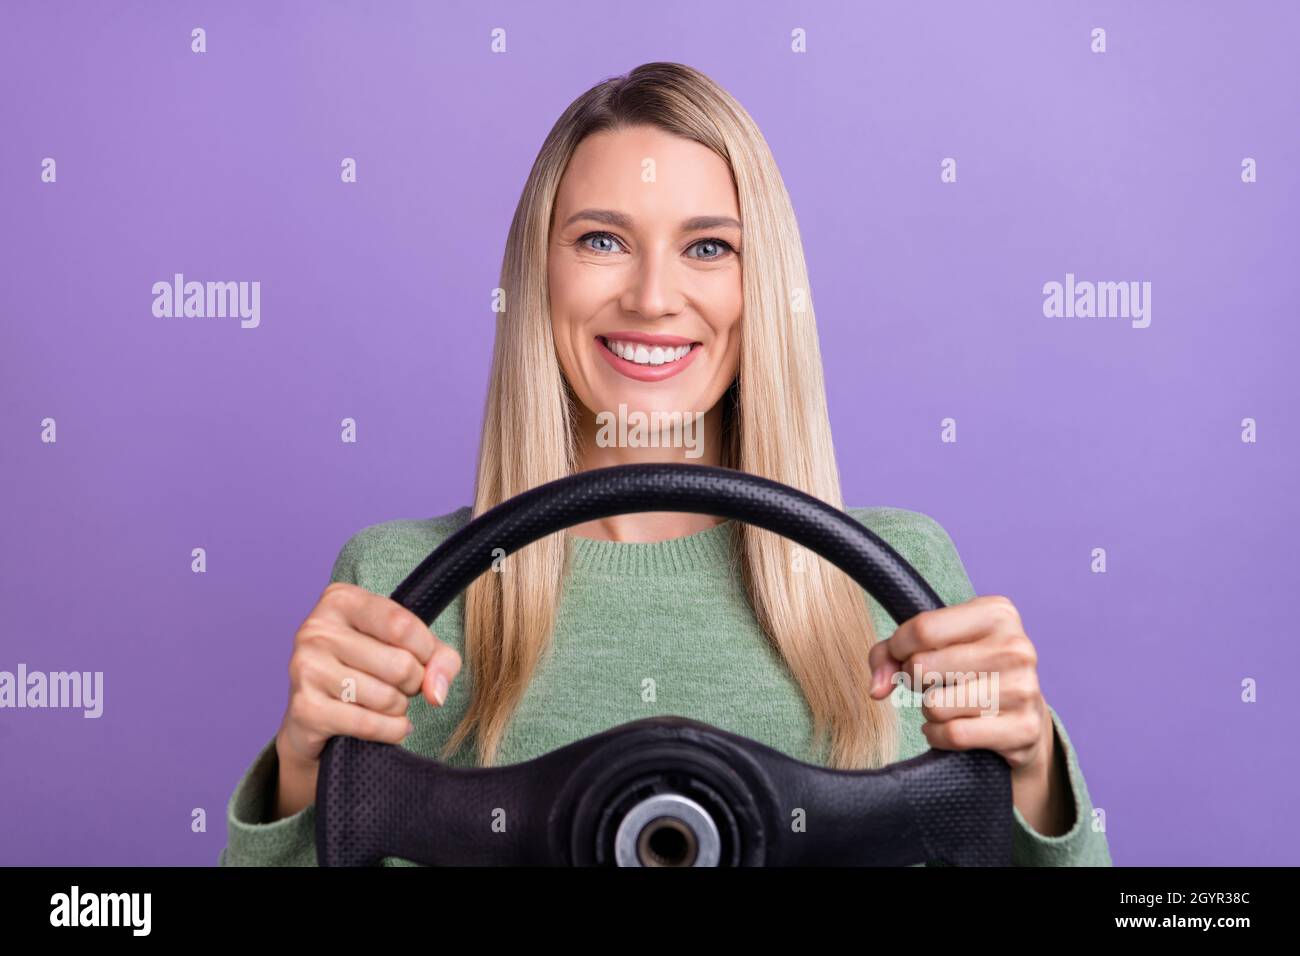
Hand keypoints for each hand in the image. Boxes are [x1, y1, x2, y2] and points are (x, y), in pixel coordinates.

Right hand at [271, 581, 462, 819]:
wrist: (315, 715)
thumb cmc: (368, 668)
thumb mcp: (410, 646)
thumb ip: (439, 658)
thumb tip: (436, 692)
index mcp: (341, 600)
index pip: (402, 625)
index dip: (427, 651)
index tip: (425, 660)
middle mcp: (317, 629)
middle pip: (399, 664)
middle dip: (414, 684)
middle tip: (404, 686)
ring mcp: (306, 668)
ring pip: (386, 698)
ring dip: (400, 709)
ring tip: (390, 703)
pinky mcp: (305, 708)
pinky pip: (368, 724)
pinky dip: (390, 731)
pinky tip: (389, 727)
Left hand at [867, 594, 1071, 835]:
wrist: (1023, 716)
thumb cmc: (967, 671)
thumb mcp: (932, 644)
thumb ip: (889, 653)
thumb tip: (877, 690)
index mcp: (996, 613)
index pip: (922, 629)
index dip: (898, 648)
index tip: (903, 656)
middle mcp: (1016, 647)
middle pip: (923, 666)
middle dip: (913, 680)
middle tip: (932, 683)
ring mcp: (1024, 689)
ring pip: (934, 705)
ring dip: (929, 710)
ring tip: (948, 704)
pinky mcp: (1024, 729)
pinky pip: (952, 734)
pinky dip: (938, 736)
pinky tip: (948, 729)